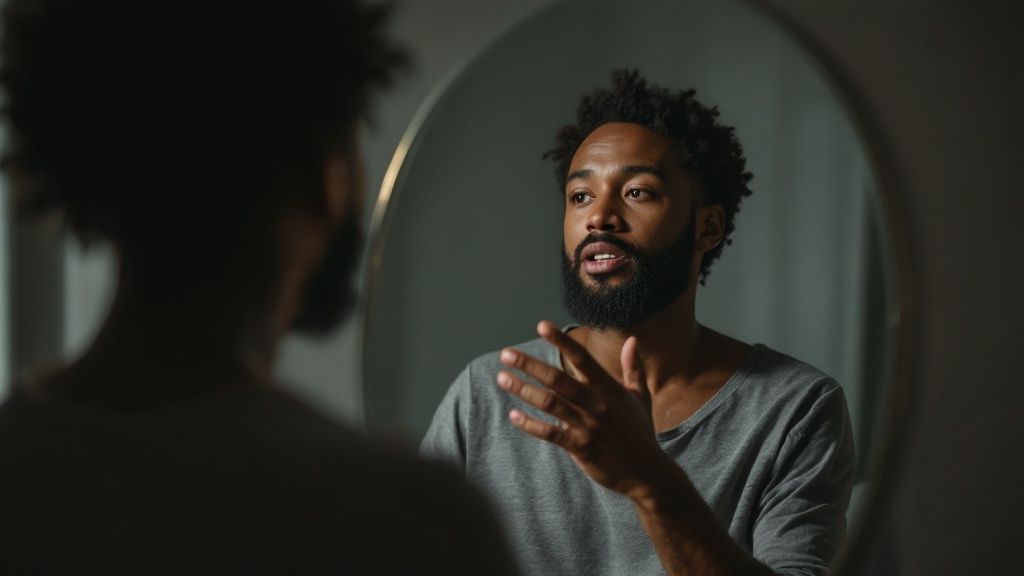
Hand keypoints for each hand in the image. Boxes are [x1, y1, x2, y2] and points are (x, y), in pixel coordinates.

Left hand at [497, 321, 667, 498]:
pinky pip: (551, 433)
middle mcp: (597, 404)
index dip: (562, 342)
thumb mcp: (640, 397)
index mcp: (609, 388)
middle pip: (558, 379)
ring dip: (523, 390)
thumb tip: (633, 340)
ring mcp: (588, 426)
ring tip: (502, 379)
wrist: (646, 472)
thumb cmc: (640, 432)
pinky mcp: (581, 447)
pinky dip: (531, 425)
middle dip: (529, 365)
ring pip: (550, 403)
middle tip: (506, 354)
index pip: (582, 358)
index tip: (542, 326)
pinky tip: (513, 415)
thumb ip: (633, 368)